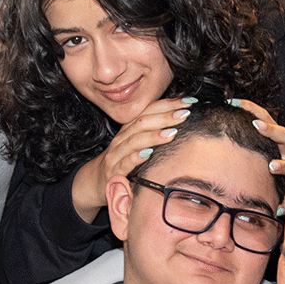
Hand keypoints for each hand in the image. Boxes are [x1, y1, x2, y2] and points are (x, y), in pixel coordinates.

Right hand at [71, 97, 192, 221]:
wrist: (95, 181)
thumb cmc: (122, 162)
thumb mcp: (137, 145)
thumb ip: (154, 134)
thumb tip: (181, 123)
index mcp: (130, 130)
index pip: (149, 111)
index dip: (168, 104)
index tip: (189, 102)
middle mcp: (122, 138)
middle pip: (142, 122)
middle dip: (165, 117)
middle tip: (185, 114)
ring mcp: (116, 155)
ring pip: (134, 141)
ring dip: (154, 136)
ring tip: (172, 133)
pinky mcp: (113, 173)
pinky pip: (124, 164)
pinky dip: (136, 158)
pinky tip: (148, 155)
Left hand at [229, 98, 284, 214]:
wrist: (283, 186)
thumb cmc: (260, 165)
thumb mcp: (251, 148)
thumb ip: (238, 136)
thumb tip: (212, 120)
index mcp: (275, 138)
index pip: (265, 118)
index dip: (252, 108)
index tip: (236, 102)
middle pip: (284, 135)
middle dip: (271, 130)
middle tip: (256, 125)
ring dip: (282, 164)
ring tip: (272, 167)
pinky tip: (279, 205)